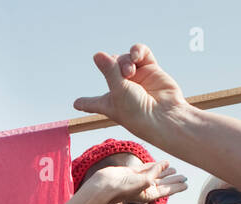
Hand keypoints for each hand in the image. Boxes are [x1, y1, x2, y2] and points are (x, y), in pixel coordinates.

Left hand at [73, 44, 189, 140]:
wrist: (163, 114)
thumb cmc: (136, 110)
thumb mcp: (118, 91)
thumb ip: (108, 71)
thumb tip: (96, 54)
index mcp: (108, 103)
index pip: (92, 102)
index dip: (84, 102)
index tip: (77, 104)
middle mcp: (121, 90)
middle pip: (110, 67)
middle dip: (113, 66)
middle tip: (125, 75)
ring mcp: (137, 79)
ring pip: (125, 59)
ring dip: (125, 61)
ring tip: (131, 72)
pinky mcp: (151, 70)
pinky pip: (141, 53)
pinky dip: (137, 51)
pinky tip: (137, 56)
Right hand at [85, 159, 186, 203]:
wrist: (105, 185)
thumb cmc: (123, 188)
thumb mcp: (144, 181)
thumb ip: (156, 172)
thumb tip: (166, 164)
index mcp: (149, 194)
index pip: (167, 190)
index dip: (177, 186)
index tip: (186, 184)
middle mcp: (144, 188)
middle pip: (163, 183)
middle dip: (173, 180)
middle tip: (184, 177)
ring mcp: (138, 180)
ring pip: (155, 175)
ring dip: (165, 173)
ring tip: (174, 169)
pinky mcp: (132, 172)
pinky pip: (147, 168)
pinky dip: (154, 166)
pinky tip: (161, 163)